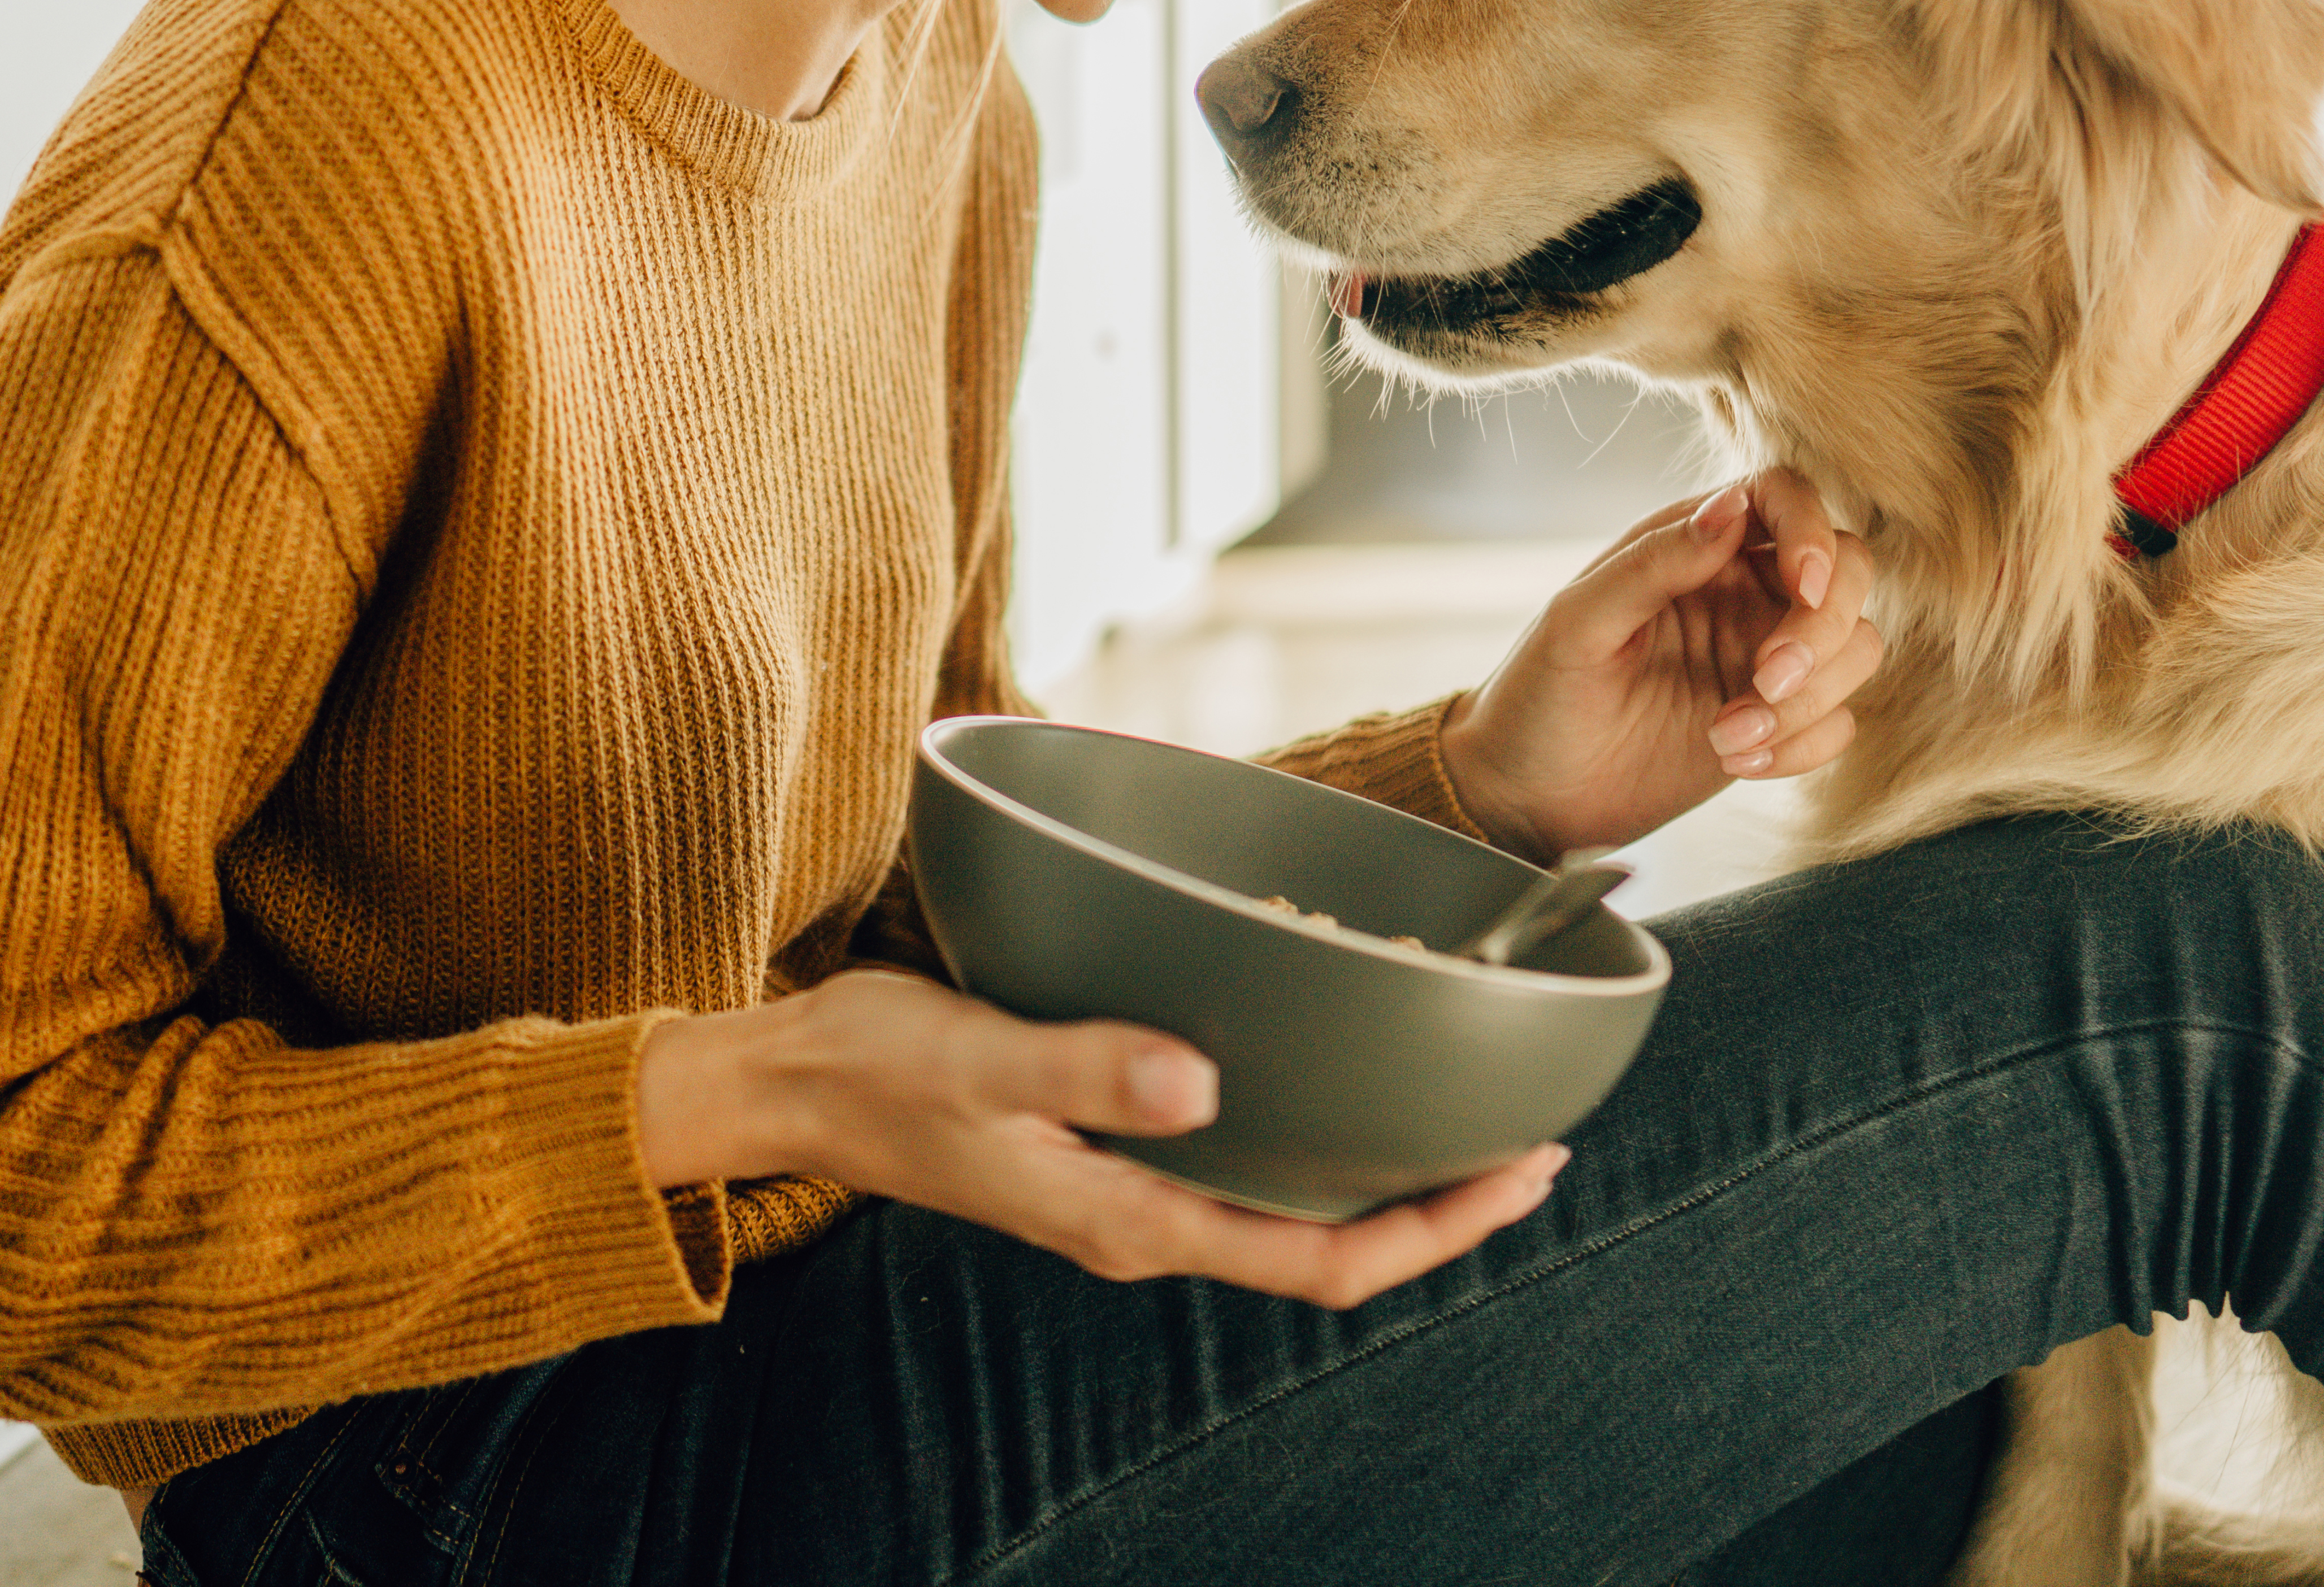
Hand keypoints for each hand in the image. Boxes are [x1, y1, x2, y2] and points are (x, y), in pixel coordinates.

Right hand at [633, 968, 1561, 1308]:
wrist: (789, 1083)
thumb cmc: (879, 1068)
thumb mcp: (981, 1059)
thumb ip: (1090, 1068)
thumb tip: (1202, 1080)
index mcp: (1132, 1219)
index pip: (1321, 1263)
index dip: (1437, 1230)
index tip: (1524, 1169)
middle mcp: (1144, 1218)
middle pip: (1327, 1242)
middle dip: (1438, 1201)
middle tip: (1534, 1134)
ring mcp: (1126, 1187)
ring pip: (1288, 1201)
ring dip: (1377, 1165)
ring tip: (1458, 1102)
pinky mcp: (1106, 1143)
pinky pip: (1237, 1156)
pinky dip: (1305, 1123)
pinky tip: (1329, 1061)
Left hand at [1437, 471, 1880, 861]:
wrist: (1528, 796)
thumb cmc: (1538, 696)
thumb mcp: (1577, 622)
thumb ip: (1654, 562)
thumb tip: (1730, 508)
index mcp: (1691, 545)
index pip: (1784, 498)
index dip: (1812, 531)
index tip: (1803, 586)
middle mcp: (1740, 590)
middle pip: (1846, 571)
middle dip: (1821, 628)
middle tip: (1765, 678)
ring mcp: (1763, 656)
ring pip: (1854, 647)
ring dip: (1809, 699)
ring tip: (1727, 737)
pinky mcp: (1777, 721)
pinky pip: (1839, 720)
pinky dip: (1806, 744)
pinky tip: (1740, 762)